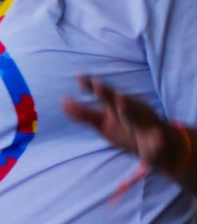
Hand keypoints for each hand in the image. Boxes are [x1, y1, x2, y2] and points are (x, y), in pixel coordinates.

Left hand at [63, 76, 194, 195]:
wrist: (161, 145)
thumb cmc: (127, 128)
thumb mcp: (103, 122)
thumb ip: (84, 114)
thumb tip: (63, 102)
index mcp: (118, 107)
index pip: (104, 95)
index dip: (92, 87)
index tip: (80, 78)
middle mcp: (132, 111)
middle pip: (119, 101)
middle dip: (108, 94)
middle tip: (97, 85)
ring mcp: (145, 124)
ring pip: (137, 116)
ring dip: (129, 108)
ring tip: (120, 101)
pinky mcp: (157, 141)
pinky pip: (158, 141)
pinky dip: (157, 139)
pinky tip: (157, 138)